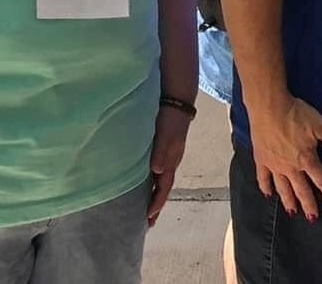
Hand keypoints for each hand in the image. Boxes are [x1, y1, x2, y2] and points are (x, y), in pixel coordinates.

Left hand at [146, 105, 192, 227]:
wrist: (177, 99)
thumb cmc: (171, 117)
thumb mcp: (168, 134)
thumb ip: (163, 151)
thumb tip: (157, 170)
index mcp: (172, 161)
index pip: (165, 187)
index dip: (157, 203)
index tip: (148, 218)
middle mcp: (170, 161)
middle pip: (163, 188)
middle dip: (156, 205)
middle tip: (147, 223)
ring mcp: (167, 155)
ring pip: (160, 180)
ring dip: (154, 195)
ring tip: (144, 208)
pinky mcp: (161, 148)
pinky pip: (156, 170)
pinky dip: (152, 182)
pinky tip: (144, 182)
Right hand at [247, 97, 321, 221]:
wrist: (269, 107)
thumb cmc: (296, 114)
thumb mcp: (321, 126)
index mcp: (306, 159)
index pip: (321, 179)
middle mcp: (290, 166)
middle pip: (301, 189)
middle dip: (308, 204)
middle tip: (312, 218)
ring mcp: (274, 164)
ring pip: (282, 187)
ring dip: (288, 200)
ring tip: (292, 212)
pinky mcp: (261, 159)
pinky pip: (263, 177)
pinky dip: (265, 187)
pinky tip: (268, 194)